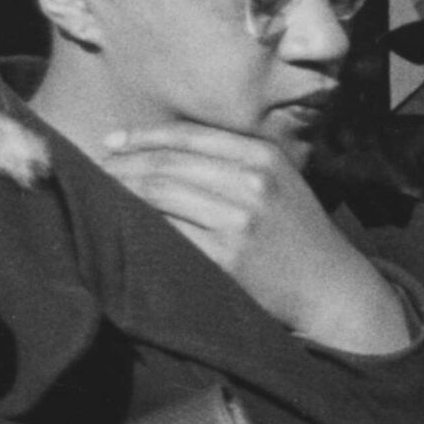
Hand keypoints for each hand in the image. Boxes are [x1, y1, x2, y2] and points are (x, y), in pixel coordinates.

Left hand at [104, 124, 410, 354]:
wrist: (330, 288)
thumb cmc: (296, 235)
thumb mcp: (279, 182)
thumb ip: (234, 161)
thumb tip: (163, 151)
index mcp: (262, 155)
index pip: (187, 135)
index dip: (142, 136)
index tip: (109, 142)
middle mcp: (252, 181)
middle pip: (168, 163)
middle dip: (123, 164)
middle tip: (93, 170)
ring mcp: (240, 219)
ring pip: (162, 194)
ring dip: (123, 192)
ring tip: (99, 194)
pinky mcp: (228, 256)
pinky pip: (169, 231)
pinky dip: (141, 224)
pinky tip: (123, 225)